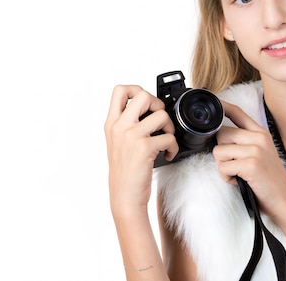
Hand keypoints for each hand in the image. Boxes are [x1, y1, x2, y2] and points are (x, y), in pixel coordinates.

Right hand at [104, 85, 177, 216]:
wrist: (124, 196)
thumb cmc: (124, 172)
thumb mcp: (117, 143)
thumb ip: (126, 125)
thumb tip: (147, 110)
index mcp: (111, 124)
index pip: (119, 90)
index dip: (136, 89)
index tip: (145, 102)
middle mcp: (120, 127)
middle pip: (143, 95)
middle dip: (158, 104)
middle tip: (159, 119)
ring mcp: (132, 136)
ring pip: (161, 114)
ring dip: (170, 127)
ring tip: (166, 139)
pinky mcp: (145, 148)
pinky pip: (169, 137)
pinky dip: (173, 146)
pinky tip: (167, 154)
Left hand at [212, 100, 285, 219]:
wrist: (285, 200)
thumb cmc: (269, 180)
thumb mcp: (261, 153)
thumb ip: (245, 141)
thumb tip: (219, 136)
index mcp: (261, 133)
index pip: (237, 112)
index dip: (222, 106)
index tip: (213, 101)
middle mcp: (259, 138)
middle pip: (221, 133)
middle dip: (221, 152)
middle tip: (234, 165)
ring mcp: (256, 150)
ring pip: (219, 151)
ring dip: (222, 167)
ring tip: (237, 174)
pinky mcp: (251, 164)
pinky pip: (223, 167)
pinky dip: (226, 177)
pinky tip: (239, 181)